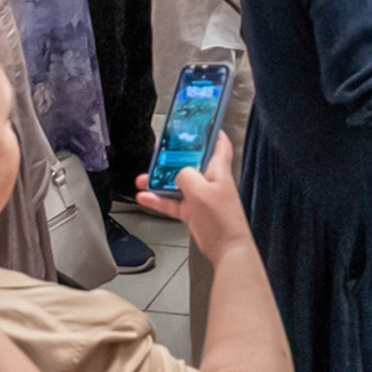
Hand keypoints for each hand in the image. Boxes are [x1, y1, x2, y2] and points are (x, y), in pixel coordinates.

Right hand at [135, 139, 250, 261]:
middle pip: (189, 162)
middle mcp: (210, 181)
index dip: (210, 131)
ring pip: (177, 182)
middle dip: (172, 158)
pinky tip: (146, 197)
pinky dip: (159, 199)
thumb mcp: (201, 190)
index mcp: (218, 170)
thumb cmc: (223, 221)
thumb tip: (178, 173)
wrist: (227, 249)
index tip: (199, 122)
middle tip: (159, 154)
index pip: (218, 143)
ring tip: (144, 178)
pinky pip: (172, 201)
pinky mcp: (193, 211)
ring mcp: (201, 196)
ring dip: (160, 180)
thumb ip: (186, 175)